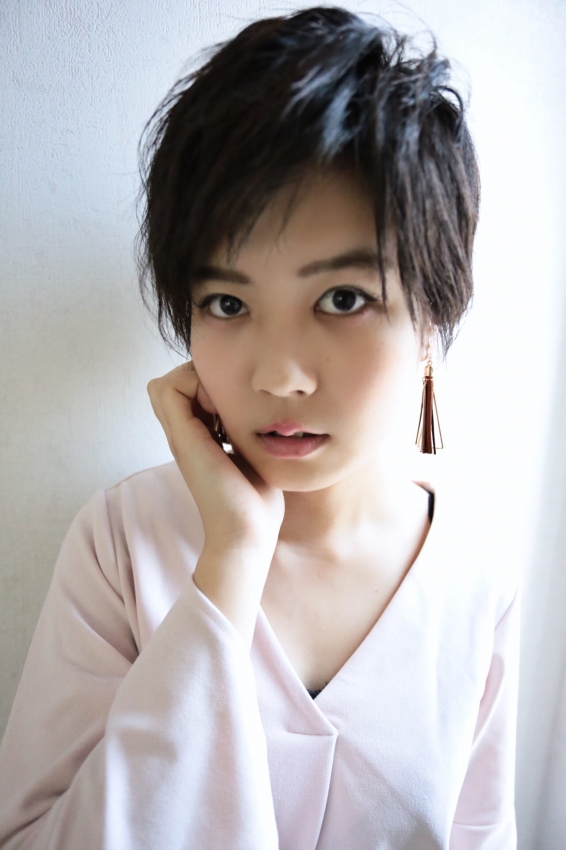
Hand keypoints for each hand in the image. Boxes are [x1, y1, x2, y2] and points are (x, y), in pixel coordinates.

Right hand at [147, 361, 284, 553]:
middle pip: (172, 383)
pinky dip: (195, 386)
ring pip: (165, 383)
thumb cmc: (257, 500)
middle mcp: (183, 435)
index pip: (186, 390)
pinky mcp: (183, 439)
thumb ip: (247, 431)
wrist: (248, 532)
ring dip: (197, 381)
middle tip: (229, 401)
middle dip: (202, 379)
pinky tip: (223, 412)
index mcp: (198, 438)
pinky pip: (168, 389)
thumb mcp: (252, 454)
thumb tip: (265, 410)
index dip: (209, 384)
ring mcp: (180, 437)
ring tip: (224, 406)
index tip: (236, 404)